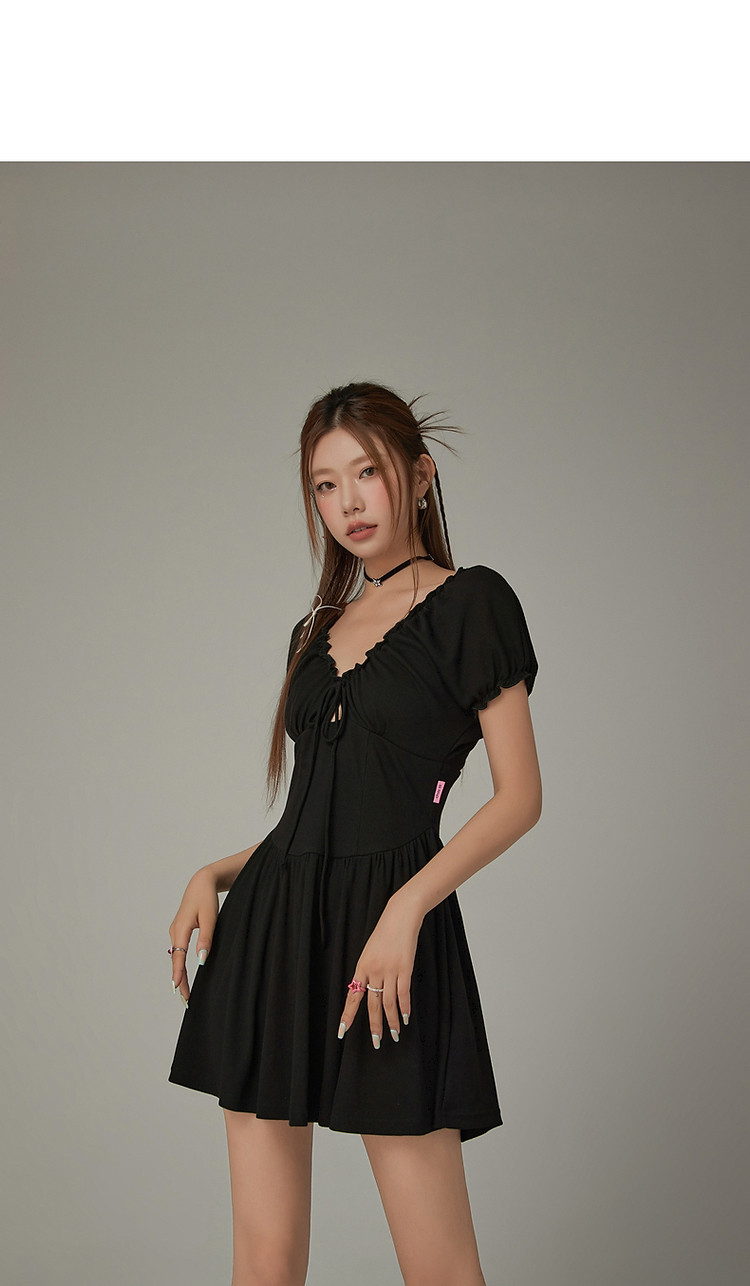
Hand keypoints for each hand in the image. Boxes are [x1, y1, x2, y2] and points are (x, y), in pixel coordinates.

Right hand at [168, 867, 218, 1005]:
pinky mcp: (179, 930)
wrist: (202, 882)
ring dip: (180, 973)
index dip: (178, 974)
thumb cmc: (207, 898)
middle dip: (179, 980)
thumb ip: (206, 939)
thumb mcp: (210, 918)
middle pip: (175, 960)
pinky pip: (178, 951)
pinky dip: (180, 964)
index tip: (178, 990)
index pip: (178, 957)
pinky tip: (183, 973)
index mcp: (181, 929)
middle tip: (185, 999)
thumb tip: (201, 961)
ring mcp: (176, 931)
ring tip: (184, 991)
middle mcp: (175, 931)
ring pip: (176, 957)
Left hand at [337, 893, 423, 1048]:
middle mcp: (373, 971)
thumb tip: (368, 991)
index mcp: (361, 967)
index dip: (348, 1015)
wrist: (400, 916)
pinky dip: (404, 1008)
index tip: (342, 1031)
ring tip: (394, 1035)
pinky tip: (405, 1018)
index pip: (353, 996)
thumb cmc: (385, 933)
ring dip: (392, 1021)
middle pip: (372, 1005)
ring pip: (389, 1003)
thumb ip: (368, 971)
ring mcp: (389, 970)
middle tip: (376, 1042)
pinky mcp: (405, 968)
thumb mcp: (370, 951)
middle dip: (374, 1025)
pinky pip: (403, 993)